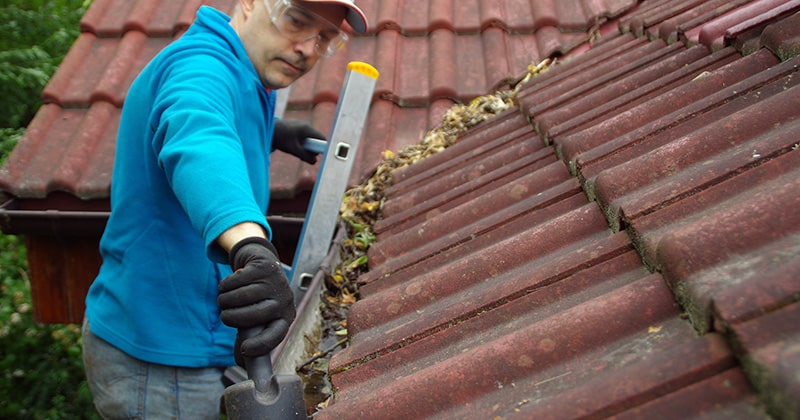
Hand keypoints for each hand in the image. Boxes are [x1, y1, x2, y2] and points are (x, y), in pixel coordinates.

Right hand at [218, 237, 294, 365]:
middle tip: (225, 316)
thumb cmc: (258, 299)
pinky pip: (234, 281)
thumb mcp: (257, 319)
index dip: (261, 344)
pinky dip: (224, 286)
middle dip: (231, 318)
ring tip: (224, 301)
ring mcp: (275, 283)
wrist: (262, 265)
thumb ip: (248, 337)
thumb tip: (240, 363)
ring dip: (223, 301)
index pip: (276, 335)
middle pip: (253, 315)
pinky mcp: (263, 267)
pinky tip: (227, 286)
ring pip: (240, 297)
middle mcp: (284, 301)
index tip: (245, 349)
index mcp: (284, 318)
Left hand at [273, 119, 325, 163]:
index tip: (316, 155)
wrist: (268, 129)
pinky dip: (301, 144)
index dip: (321, 148)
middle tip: (303, 155)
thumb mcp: (293, 150)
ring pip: (310, 139)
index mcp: (307, 129)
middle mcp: (307, 126)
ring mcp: (302, 126)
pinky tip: (293, 146)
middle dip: (311, 149)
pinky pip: (304, 137)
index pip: (322, 139)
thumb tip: (315, 162)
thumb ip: (305, 156)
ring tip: (296, 151)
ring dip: (305, 147)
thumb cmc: (280, 138)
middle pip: (316, 140)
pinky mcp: (297, 128)